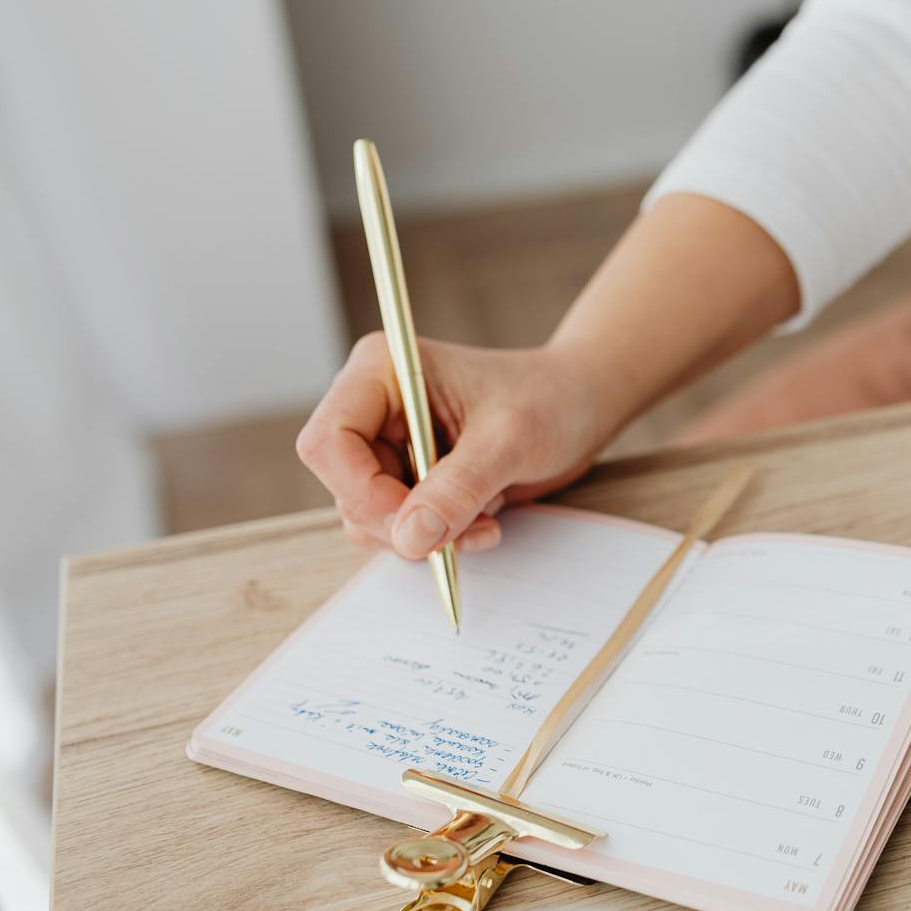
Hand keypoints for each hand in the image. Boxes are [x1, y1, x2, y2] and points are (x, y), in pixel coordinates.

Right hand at [296, 336, 613, 557]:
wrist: (582, 405)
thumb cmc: (551, 398)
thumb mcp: (509, 440)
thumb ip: (458, 488)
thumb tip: (410, 538)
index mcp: (382, 372)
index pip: (328, 443)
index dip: (361, 491)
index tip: (414, 522)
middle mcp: (374, 408)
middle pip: (345, 488)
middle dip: (401, 522)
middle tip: (461, 531)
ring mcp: (391, 446)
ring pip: (369, 517)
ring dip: (426, 536)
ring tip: (485, 522)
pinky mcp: (411, 478)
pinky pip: (401, 528)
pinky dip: (439, 538)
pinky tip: (484, 521)